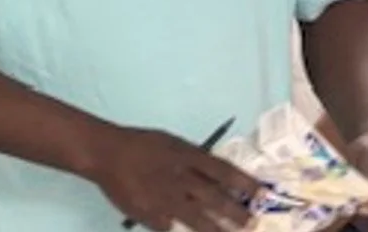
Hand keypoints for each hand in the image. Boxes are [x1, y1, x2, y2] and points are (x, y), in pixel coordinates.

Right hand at [88, 125, 261, 230]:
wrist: (105, 152)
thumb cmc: (139, 144)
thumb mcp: (171, 144)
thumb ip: (192, 160)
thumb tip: (218, 177)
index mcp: (185, 156)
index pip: (223, 171)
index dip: (244, 183)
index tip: (261, 193)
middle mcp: (180, 178)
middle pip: (215, 199)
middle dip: (237, 213)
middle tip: (251, 222)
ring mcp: (166, 199)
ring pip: (199, 219)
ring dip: (218, 229)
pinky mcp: (152, 215)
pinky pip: (172, 228)